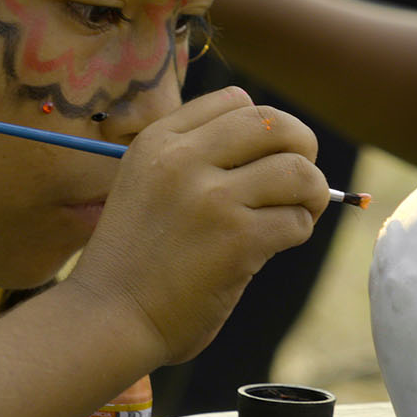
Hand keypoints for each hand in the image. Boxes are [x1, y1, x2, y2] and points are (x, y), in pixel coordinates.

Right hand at [69, 86, 326, 365]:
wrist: (107, 316)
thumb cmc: (134, 258)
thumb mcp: (146, 184)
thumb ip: (194, 158)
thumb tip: (277, 147)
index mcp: (158, 139)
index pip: (236, 100)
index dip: (262, 128)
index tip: (260, 159)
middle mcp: (183, 159)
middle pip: (275, 122)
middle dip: (302, 147)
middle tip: (297, 181)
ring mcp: (211, 198)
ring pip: (299, 170)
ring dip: (310, 194)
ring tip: (295, 214)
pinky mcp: (236, 239)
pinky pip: (297, 220)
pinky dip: (298, 231)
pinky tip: (273, 245)